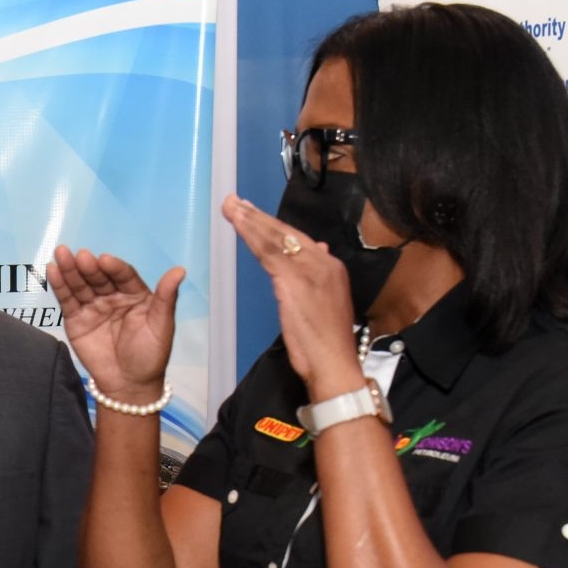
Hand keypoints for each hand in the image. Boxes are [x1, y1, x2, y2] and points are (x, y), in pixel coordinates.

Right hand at [44, 246, 185, 402]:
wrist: (129, 385)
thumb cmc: (150, 355)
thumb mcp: (162, 326)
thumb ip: (166, 297)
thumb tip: (180, 270)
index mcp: (135, 294)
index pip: (123, 275)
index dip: (114, 267)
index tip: (104, 260)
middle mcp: (113, 296)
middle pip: (99, 277)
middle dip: (88, 267)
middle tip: (80, 257)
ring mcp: (93, 306)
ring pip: (81, 285)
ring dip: (70, 270)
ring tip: (60, 254)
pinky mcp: (76, 319)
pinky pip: (67, 300)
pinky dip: (59, 285)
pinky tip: (52, 270)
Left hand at [220, 195, 362, 397]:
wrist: (335, 365)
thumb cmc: (327, 343)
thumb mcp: (326, 304)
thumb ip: (318, 277)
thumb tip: (318, 249)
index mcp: (331, 267)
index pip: (298, 239)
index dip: (273, 225)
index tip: (253, 213)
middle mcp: (324, 263)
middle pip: (286, 234)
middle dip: (258, 216)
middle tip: (234, 201)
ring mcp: (310, 271)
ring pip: (276, 239)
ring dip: (251, 221)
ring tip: (231, 207)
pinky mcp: (294, 283)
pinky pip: (269, 254)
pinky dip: (252, 236)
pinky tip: (239, 226)